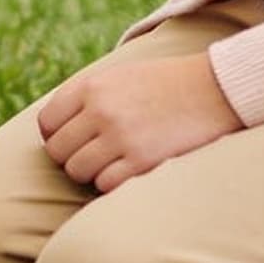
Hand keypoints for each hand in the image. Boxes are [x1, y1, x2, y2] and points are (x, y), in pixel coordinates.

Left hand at [36, 53, 243, 191]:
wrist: (216, 89)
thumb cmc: (166, 85)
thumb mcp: (120, 77)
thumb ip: (86, 97)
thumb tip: (53, 129)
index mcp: (91, 87)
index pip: (47, 123)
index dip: (56, 138)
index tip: (73, 143)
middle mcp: (100, 111)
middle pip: (58, 151)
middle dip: (72, 159)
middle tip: (94, 158)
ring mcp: (120, 137)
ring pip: (78, 171)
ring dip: (91, 174)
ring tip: (112, 166)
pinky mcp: (143, 161)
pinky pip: (105, 185)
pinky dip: (112, 185)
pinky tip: (129, 174)